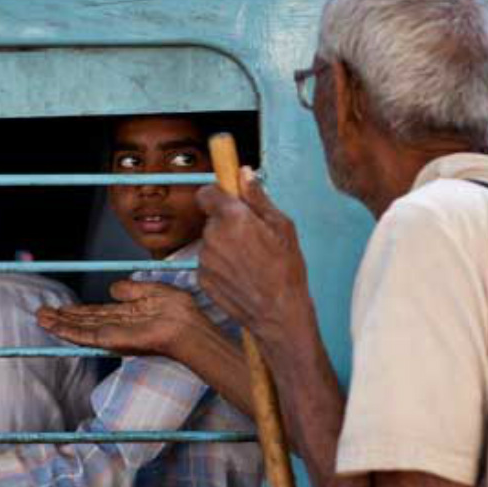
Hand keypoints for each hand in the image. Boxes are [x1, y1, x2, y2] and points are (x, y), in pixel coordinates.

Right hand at [36, 280, 218, 358]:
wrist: (187, 326)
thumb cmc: (179, 311)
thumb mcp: (152, 291)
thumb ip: (131, 289)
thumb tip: (113, 288)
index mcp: (127, 314)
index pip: (96, 314)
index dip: (77, 312)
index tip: (60, 308)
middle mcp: (118, 326)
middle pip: (84, 322)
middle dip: (62, 319)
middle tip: (40, 314)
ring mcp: (114, 334)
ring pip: (81, 329)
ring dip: (60, 325)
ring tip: (41, 319)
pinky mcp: (113, 340)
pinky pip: (87, 335)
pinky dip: (70, 332)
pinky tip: (57, 327)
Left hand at [195, 168, 313, 337]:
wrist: (278, 314)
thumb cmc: (285, 270)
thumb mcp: (282, 227)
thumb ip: (258, 197)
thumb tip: (244, 173)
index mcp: (232, 217)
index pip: (206, 193)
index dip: (218, 195)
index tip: (228, 200)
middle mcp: (212, 236)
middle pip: (212, 220)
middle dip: (228, 224)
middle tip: (253, 238)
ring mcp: (205, 259)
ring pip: (211, 242)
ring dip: (225, 246)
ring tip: (251, 262)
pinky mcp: (201, 278)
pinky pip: (209, 263)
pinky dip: (221, 266)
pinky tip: (242, 276)